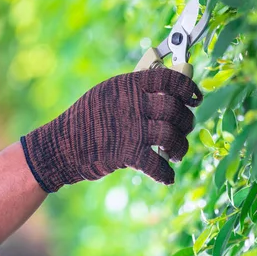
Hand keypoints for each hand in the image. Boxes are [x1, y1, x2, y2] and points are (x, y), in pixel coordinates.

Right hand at [20, 68, 202, 191]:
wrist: (61, 146)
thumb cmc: (87, 119)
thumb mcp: (108, 93)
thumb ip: (135, 91)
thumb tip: (168, 91)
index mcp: (129, 84)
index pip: (170, 79)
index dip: (189, 87)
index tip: (196, 97)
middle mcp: (132, 103)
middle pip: (175, 108)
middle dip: (186, 121)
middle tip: (183, 130)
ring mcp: (130, 128)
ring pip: (171, 135)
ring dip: (180, 147)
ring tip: (175, 154)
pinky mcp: (126, 153)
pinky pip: (156, 164)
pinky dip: (165, 174)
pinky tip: (167, 176)